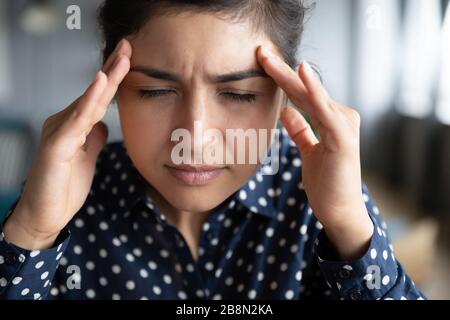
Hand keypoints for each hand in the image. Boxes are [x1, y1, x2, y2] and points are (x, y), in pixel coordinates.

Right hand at [4, 39, 131, 249]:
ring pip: (86, 101)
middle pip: (93, 92)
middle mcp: (65, 123)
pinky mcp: (56, 146)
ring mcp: (59, 132)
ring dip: (105, 78)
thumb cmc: (64, 185)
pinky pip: (76, 120)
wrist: (46, 214)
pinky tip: (100, 83)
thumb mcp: (87, 157)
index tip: (130, 57)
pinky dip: (89, 100)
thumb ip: (94, 138)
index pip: (98, 97)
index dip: (113, 77)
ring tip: (121, 57)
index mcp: (75, 125)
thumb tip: (104, 124)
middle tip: (128, 45)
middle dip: (112, 68)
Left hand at [257, 46, 372, 260]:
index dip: (282, 78)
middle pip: (304, 89)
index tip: (262, 63)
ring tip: (269, 57)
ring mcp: (342, 124)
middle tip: (260, 51)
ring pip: (310, 94)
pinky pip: (323, 109)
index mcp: (330, 119)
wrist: (338, 210)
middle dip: (280, 70)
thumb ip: (301, 130)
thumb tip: (287, 111)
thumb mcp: (308, 150)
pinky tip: (301, 72)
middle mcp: (339, 116)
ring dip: (289, 74)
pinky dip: (313, 89)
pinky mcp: (341, 136)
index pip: (301, 94)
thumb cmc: (326, 182)